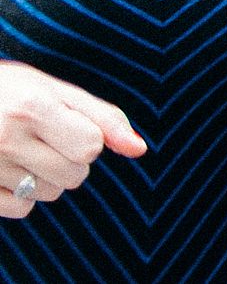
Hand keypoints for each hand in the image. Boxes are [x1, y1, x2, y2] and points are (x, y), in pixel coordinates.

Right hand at [0, 61, 144, 219]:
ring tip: (23, 151)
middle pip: (75, 174)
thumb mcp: (53, 91)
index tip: (67, 125)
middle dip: (70, 159)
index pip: (90, 146)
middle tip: (45, 138)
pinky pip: (22, 209)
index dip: (87, 138)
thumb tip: (139, 149)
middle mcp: (7, 138)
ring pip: (50, 193)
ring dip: (47, 177)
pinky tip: (8, 170)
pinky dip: (23, 195)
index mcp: (32, 107)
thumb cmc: (8, 92)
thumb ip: (101, 117)